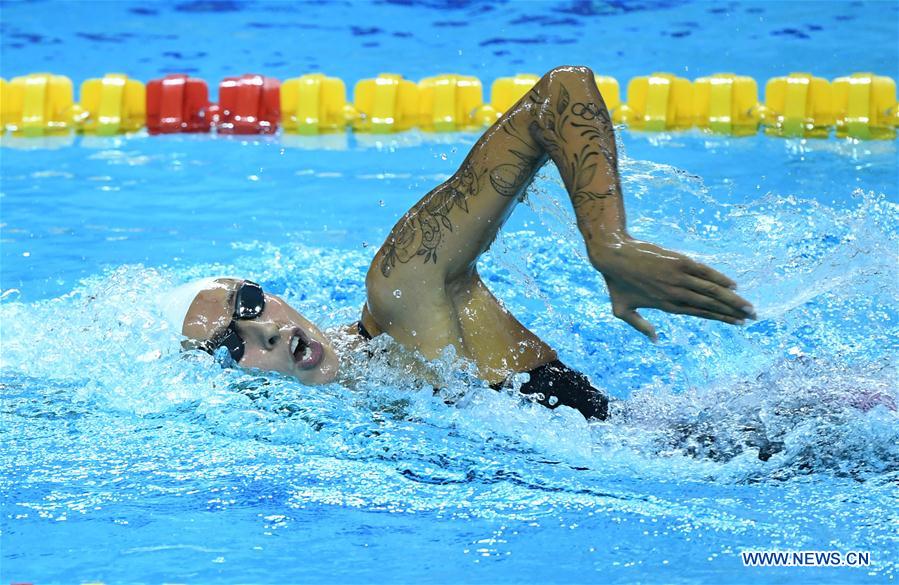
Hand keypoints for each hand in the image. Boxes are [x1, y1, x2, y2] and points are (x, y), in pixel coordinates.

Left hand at [589, 238, 755, 340]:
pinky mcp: (678, 261)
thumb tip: (656, 340)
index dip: (719, 319)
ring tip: (748, 306)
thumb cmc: (616, 283)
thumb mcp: (621, 310)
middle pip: (710, 305)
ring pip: (711, 290)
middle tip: (751, 317)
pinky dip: (719, 278)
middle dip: (732, 312)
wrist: (612, 255)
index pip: (698, 314)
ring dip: (732, 298)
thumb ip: (640, 325)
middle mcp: (675, 293)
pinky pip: (704, 271)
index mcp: (665, 305)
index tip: (736, 323)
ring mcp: (678, 276)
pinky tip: (733, 285)